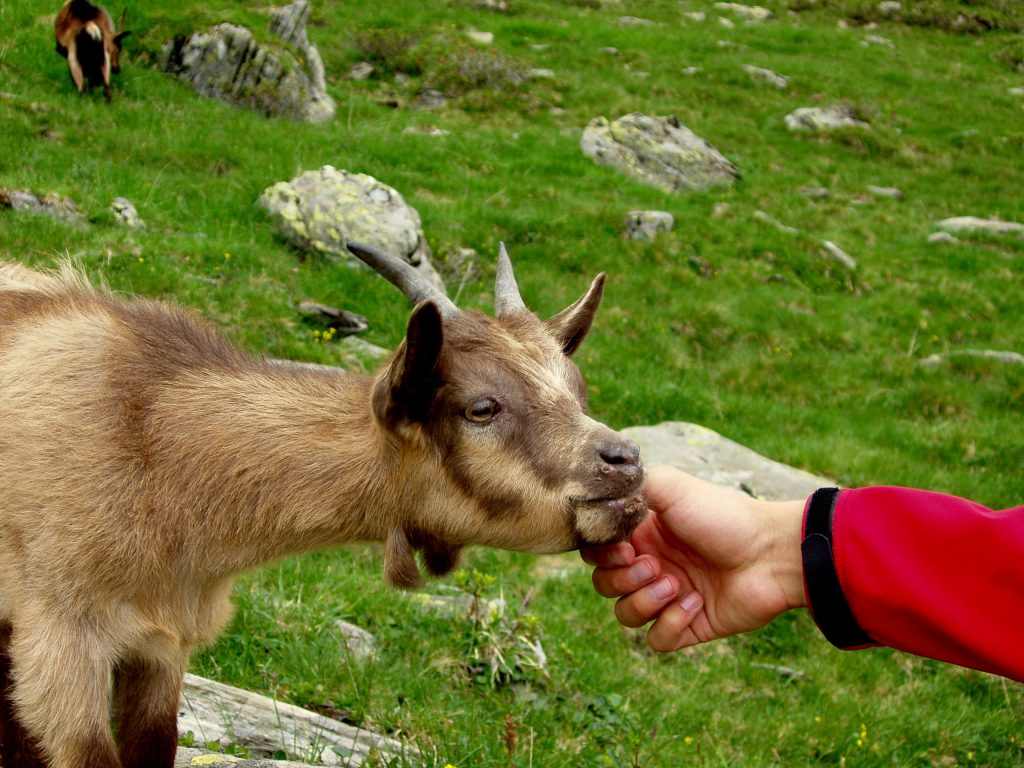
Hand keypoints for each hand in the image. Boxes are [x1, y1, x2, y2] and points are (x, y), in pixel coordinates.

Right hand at [581, 466, 805, 651]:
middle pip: (605, 585)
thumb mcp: (672, 487)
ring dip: (644, 602)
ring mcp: (669, 597)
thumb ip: (632, 486)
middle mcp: (652, 564)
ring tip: (677, 586)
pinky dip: (670, 625)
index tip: (625, 547)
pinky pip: (656, 640)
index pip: (597, 552)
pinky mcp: (688, 626)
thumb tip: (600, 497)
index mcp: (643, 534)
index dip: (601, 555)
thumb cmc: (723, 516)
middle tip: (655, 566)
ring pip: (625, 614)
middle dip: (622, 579)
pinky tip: (695, 604)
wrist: (771, 553)